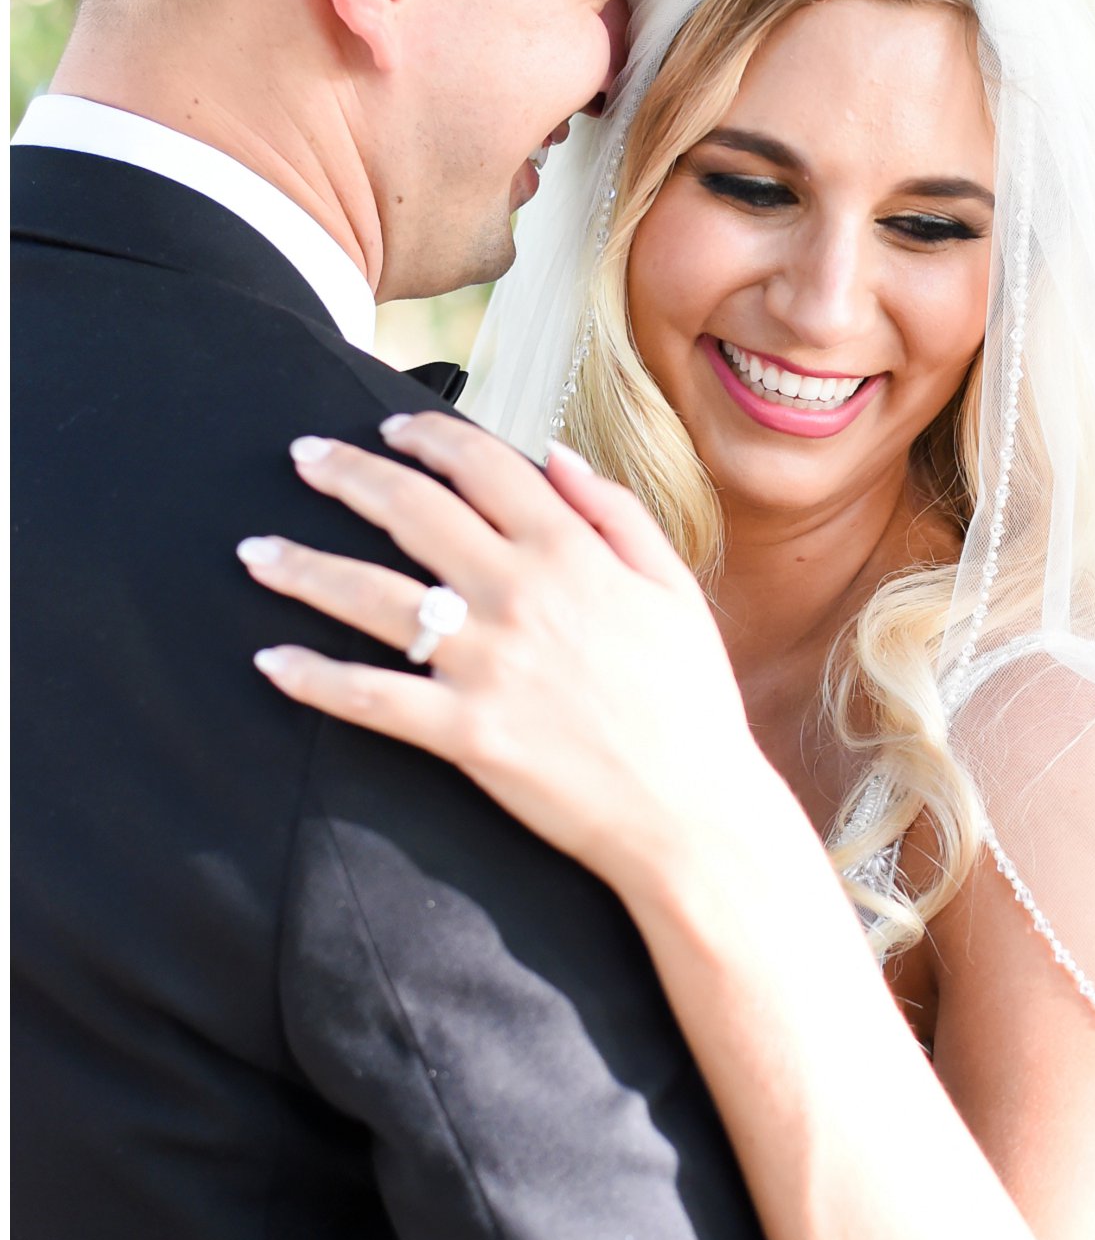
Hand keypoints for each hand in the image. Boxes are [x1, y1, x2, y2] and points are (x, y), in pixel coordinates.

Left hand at [242, 413, 768, 894]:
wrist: (692, 812)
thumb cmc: (690, 702)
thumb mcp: (673, 589)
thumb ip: (615, 513)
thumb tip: (555, 454)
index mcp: (571, 552)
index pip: (484, 466)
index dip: (429, 437)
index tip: (390, 427)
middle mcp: (519, 594)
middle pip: (411, 511)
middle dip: (347, 474)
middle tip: (301, 455)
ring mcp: (486, 663)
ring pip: (372, 596)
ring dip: (303, 567)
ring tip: (255, 551)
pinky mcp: (464, 732)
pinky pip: (372, 698)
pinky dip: (315, 678)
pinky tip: (272, 661)